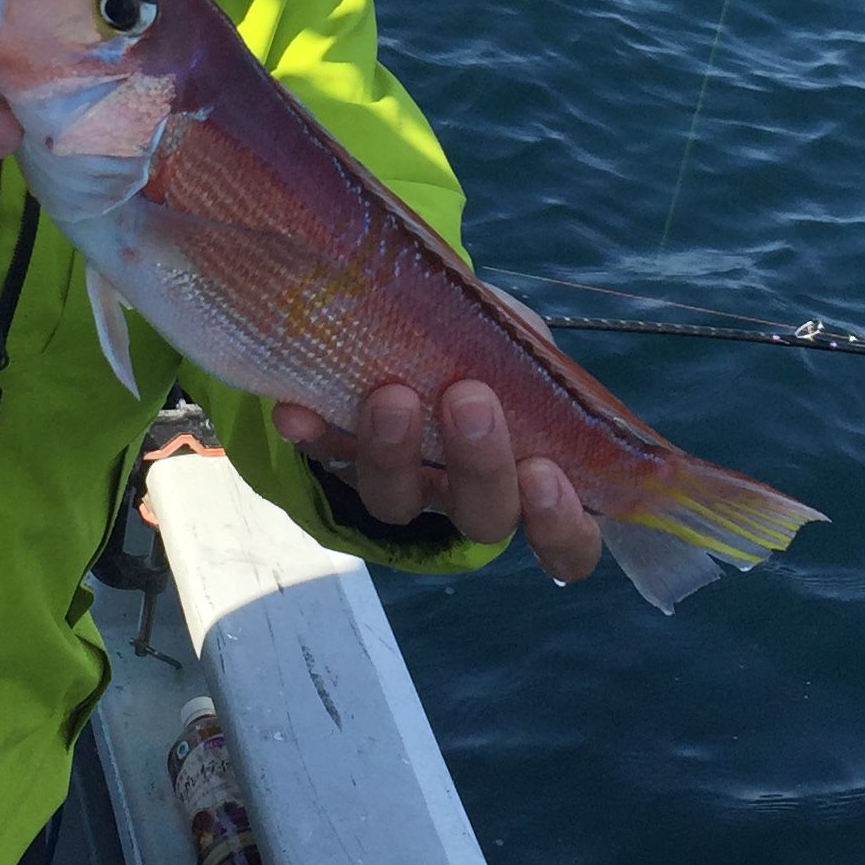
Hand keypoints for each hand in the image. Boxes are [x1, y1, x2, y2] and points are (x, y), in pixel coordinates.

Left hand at [272, 280, 602, 582]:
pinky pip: (327, 461)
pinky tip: (297, 411)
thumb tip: (502, 332)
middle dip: (479, 465)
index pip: (567, 541)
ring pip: (397, 504)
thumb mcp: (514, 340)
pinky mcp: (344, 464)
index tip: (546, 475)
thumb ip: (519, 345)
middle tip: (469, 401)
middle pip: (482, 518)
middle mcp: (466, 498)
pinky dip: (314, 436)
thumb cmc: (482, 344)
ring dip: (395, 454)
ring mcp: (404, 489)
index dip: (560, 525)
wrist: (403, 323)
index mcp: (531, 478)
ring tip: (391, 396)